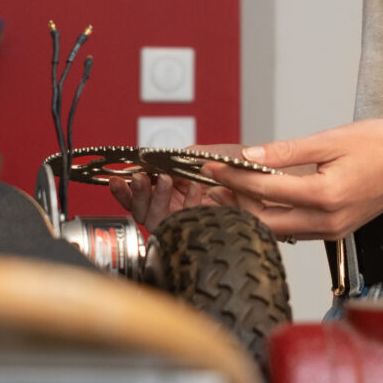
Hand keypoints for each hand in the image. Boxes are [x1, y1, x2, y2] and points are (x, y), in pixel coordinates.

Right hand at [110, 161, 234, 230]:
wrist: (267, 181)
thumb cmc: (242, 168)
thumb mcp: (209, 155)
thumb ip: (183, 157)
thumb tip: (157, 158)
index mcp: (170, 192)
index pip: (138, 196)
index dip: (125, 190)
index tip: (116, 180)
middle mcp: (175, 208)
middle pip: (143, 210)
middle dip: (138, 193)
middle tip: (140, 178)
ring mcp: (188, 220)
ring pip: (159, 219)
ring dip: (158, 197)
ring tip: (164, 179)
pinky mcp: (204, 227)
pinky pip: (189, 221)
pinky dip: (189, 203)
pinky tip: (193, 187)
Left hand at [203, 119, 382, 240]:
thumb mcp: (331, 140)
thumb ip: (286, 152)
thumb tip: (250, 157)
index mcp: (326, 195)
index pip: (266, 189)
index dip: (234, 177)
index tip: (212, 166)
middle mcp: (328, 220)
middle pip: (265, 219)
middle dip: (236, 201)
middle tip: (213, 183)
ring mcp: (332, 230)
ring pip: (278, 229)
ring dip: (252, 211)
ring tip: (228, 191)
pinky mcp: (336, 231)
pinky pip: (295, 230)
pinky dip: (273, 216)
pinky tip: (260, 200)